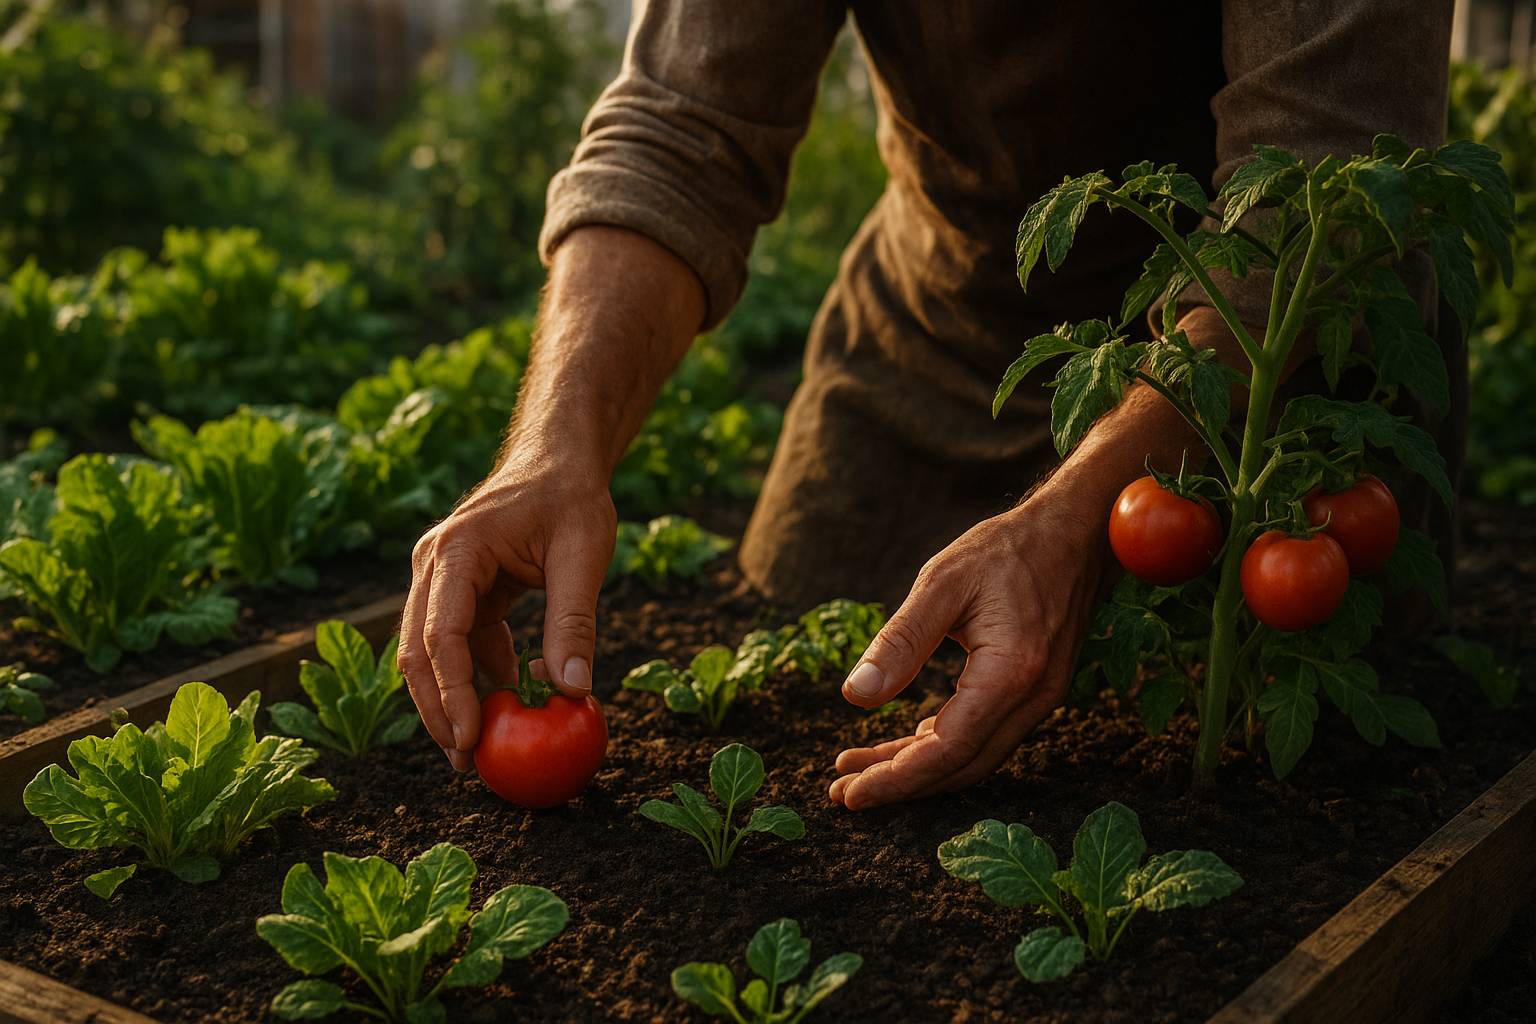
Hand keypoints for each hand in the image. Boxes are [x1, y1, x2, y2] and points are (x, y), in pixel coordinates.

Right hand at [398, 454, 616, 770]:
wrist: (558, 460)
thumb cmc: (573, 498)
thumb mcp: (584, 556)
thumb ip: (574, 623)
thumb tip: (572, 692)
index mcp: (457, 551)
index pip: (441, 635)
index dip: (451, 692)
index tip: (470, 738)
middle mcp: (433, 565)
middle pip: (420, 652)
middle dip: (439, 710)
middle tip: (469, 762)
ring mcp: (440, 577)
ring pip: (432, 652)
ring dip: (456, 698)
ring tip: (485, 744)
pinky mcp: (457, 589)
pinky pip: (460, 642)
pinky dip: (480, 673)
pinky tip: (512, 693)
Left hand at [828, 483, 1109, 809]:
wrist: (1079, 532)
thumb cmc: (1007, 549)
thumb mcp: (943, 583)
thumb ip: (900, 641)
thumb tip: (855, 696)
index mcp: (1009, 674)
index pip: (945, 750)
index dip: (894, 778)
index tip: (847, 791)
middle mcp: (1033, 698)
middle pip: (960, 767)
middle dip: (899, 785)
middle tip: (843, 789)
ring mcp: (1041, 698)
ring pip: (973, 756)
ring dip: (919, 768)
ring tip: (862, 767)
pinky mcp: (1036, 690)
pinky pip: (986, 735)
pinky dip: (944, 745)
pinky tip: (909, 740)